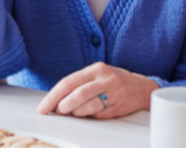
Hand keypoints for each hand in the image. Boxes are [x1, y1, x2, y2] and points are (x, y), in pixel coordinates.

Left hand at [36, 62, 158, 118]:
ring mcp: (114, 93)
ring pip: (87, 106)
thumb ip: (79, 84)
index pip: (69, 82)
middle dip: (62, 106)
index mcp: (96, 68)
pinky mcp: (119, 106)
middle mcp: (106, 79)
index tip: (43, 108)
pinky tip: (89, 113)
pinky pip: (98, 115)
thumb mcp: (98, 76)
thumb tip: (56, 101)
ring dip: (75, 113)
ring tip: (74, 113)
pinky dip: (89, 116)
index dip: (53, 96)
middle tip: (57, 112)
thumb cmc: (114, 82)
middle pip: (77, 94)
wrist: (142, 88)